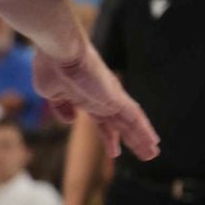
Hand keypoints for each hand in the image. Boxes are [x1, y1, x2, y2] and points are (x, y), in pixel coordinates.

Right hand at [33, 42, 159, 161]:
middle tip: (146, 152)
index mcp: (86, 99)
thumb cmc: (51, 66)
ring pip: (131, 122)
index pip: (103, 122)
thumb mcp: (51, 94)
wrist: (59, 51)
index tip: (115, 151)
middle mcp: (102, 99)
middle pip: (121, 124)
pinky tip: (151, 141)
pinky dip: (143, 130)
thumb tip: (70, 120)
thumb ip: (61, 108)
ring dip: (142, 138)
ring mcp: (111, 97)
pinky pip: (134, 117)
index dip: (109, 137)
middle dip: (131, 139)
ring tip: (152, 153)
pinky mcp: (116, 97)